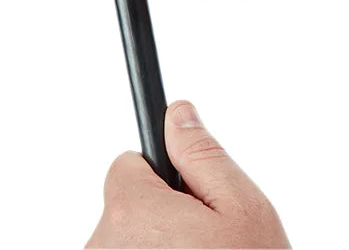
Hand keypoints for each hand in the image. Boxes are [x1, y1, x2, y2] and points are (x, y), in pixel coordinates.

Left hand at [86, 101, 289, 248]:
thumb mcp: (241, 206)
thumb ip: (203, 155)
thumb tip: (179, 115)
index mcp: (134, 213)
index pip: (127, 165)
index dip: (163, 175)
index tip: (183, 193)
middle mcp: (103, 246)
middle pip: (126, 205)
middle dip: (161, 213)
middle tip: (201, 240)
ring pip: (125, 240)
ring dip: (154, 245)